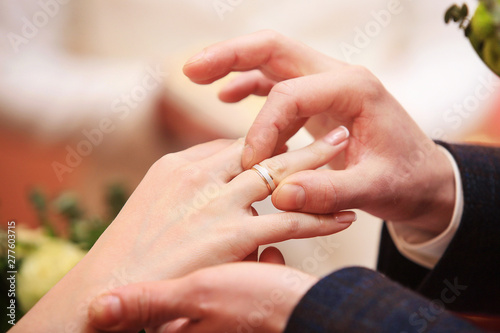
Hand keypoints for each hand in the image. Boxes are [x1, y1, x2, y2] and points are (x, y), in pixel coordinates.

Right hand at [13, 128, 354, 331]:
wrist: (111, 288)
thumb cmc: (130, 254)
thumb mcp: (154, 208)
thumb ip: (186, 193)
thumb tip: (216, 194)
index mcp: (179, 166)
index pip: (231, 146)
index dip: (263, 144)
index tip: (287, 144)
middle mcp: (199, 175)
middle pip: (261, 147)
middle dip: (300, 135)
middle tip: (334, 128)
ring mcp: (215, 202)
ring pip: (280, 175)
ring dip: (318, 164)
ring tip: (346, 152)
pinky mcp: (230, 234)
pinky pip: (287, 219)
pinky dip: (319, 215)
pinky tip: (343, 215)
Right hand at [183, 30, 455, 234]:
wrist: (423, 177)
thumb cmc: (405, 180)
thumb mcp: (376, 191)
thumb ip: (332, 192)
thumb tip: (280, 195)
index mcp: (355, 89)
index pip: (292, 95)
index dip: (262, 128)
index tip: (250, 165)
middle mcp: (338, 76)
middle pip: (276, 49)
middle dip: (231, 56)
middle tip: (192, 70)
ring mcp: (326, 84)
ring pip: (272, 60)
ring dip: (234, 64)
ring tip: (196, 75)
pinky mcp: (317, 100)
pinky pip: (276, 83)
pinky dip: (249, 85)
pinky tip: (225, 96)